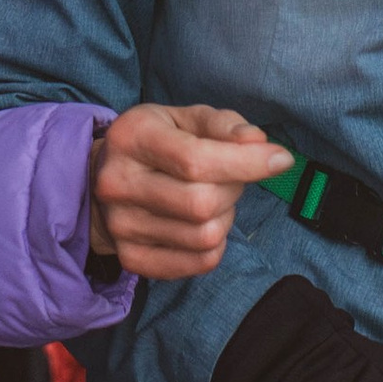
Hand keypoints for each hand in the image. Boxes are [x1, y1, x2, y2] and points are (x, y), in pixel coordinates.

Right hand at [91, 102, 285, 278]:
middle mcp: (118, 183)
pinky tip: (204, 223)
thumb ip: (222, 125)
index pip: (195, 159)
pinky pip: (199, 263)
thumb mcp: (184, 118)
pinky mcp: (132, 258)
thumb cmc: (156, 143)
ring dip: (225, 217)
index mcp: (131, 137)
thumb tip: (258, 142)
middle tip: (232, 176)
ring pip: (204, 236)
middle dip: (234, 188)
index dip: (247, 162)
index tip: (281, 159)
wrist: (101, 180)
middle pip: (202, 203)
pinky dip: (216, 245)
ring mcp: (121, 226)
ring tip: (213, 198)